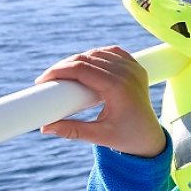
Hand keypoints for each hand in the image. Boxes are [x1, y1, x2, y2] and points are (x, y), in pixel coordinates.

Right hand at [37, 46, 165, 157]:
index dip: (58, 71)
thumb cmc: (126, 138)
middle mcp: (128, 74)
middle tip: (46, 79)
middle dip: (63, 66)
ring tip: (61, 74)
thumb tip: (44, 128)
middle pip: (87, 58)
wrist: (149, 136)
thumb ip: (72, 131)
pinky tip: (84, 63)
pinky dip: (96, 55)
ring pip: (99, 53)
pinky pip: (113, 53)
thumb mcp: (98, 136)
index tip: (41, 82)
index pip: (82, 69)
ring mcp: (134, 69)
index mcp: (119, 88)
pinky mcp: (136, 68)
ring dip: (78, 59)